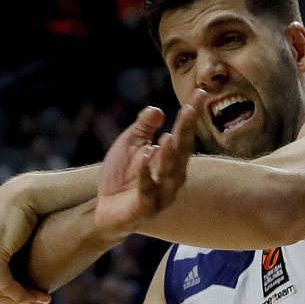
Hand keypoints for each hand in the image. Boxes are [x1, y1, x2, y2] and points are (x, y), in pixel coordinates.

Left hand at [93, 89, 205, 232]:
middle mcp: (171, 177)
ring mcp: (160, 194)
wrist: (104, 209)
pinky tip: (144, 157)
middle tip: (190, 109)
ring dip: (169, 155)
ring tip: (168, 137)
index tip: (200, 94)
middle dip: (186, 130)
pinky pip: (146, 190)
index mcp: (170, 160)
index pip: (183, 135)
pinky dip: (145, 174)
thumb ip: (143, 128)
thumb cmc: (121, 177)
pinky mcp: (145, 208)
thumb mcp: (130, 146)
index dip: (190, 116)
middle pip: (181, 151)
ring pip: (169, 173)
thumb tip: (157, 109)